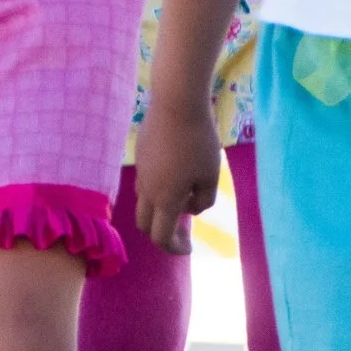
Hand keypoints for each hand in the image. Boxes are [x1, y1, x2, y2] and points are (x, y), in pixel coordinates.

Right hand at [133, 98, 220, 255]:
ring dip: (160, 209)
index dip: (175, 249)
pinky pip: (145, 180)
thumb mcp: (211, 175)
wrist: (176, 102)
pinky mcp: (140, 154)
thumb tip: (190, 208)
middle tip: (182, 230)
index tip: (190, 248)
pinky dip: (157, 189)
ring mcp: (140, 171)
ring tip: (184, 196)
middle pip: (145, 225)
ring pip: (144, 202)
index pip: (161, 237)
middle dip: (162, 233)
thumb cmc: (199, 140)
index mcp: (166, 199)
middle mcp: (147, 189)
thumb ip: (203, 200)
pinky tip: (176, 172)